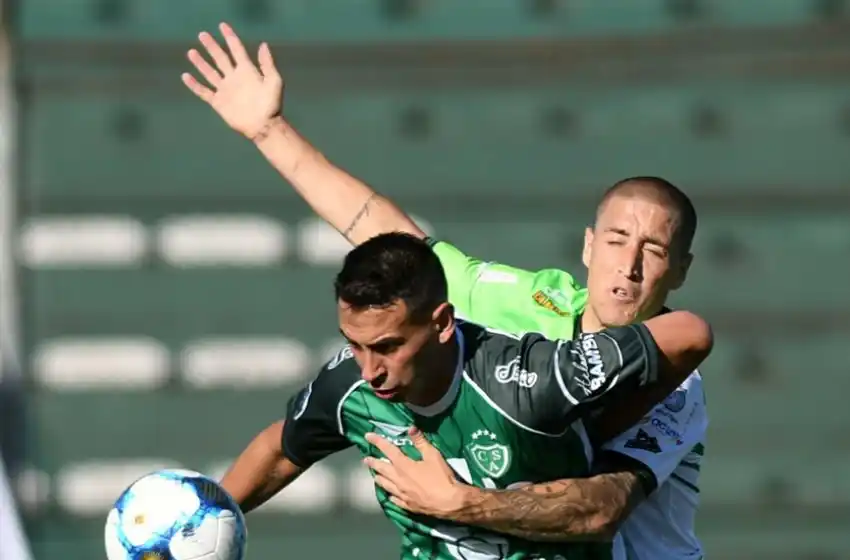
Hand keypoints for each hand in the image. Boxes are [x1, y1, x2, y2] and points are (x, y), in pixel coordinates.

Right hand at [182, 22, 283, 139]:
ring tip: (191, 52)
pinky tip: (186, 76)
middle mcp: (234, 78)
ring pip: (210, 73)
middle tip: (202, 34)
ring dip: (201, 63)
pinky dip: (194, 85)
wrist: (263, 125)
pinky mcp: (219, 102)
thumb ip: (267, 64)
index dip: (230, 37)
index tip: (222, 26)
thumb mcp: (274, 81)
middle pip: (220, 58)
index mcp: (247, 71)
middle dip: (212, 47)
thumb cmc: (272, 105)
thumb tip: (263, 44)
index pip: (236, 50)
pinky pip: (204, 91)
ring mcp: (225, 90)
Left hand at [364, 428, 467, 517]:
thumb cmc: (441, 477)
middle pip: (381, 469)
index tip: (367, 436)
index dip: (377, 442)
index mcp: (404, 466)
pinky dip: (390, 494)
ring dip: (378, 478)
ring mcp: (401, 494)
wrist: (449, 502)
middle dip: (373, 462)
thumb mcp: (433, 456)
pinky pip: (394, 499)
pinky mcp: (407, 505)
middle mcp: (398, 480)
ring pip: (385, 485)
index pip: (387, 450)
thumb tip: (411, 428)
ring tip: (374, 475)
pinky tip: (389, 495)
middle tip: (366, 459)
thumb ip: (420, 442)